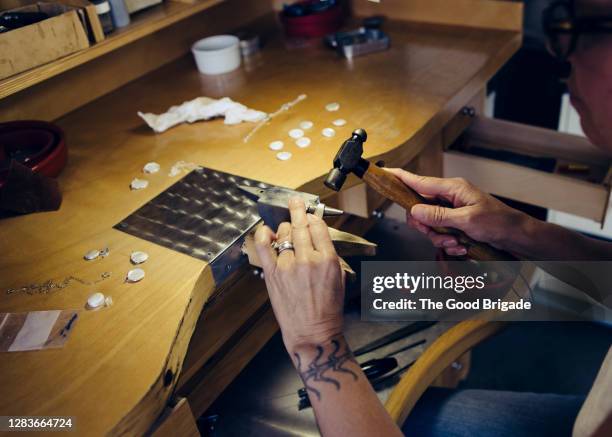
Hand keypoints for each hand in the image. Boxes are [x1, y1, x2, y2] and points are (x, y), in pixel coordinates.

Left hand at [254, 197, 345, 355]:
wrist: (312, 333)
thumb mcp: (340, 278)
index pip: (318, 226)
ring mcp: (288, 266)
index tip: (310, 214)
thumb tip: (319, 235)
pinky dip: (263, 234)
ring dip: (285, 227)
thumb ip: (330, 254)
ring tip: (286, 228)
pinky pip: (264, 246)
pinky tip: (266, 230)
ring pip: (284, 233)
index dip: (313, 217)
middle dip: (298, 211)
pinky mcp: (273, 274)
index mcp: (327, 260)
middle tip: (296, 202)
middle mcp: (308, 260)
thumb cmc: (327, 309)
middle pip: (300, 225)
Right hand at [386, 168, 532, 255]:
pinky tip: (461, 247)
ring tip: (456, 244)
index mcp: (452, 188)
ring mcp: (451, 210)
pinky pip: (440, 232)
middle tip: (439, 236)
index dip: (399, 177)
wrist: (517, 236)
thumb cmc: (499, 222)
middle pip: (419, 209)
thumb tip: (415, 211)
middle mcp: (449, 197)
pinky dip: (448, 243)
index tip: (383, 172)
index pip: (419, 181)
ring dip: (439, 238)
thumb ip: (439, 215)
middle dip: (426, 227)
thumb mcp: (467, 220)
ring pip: (428, 224)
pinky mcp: (455, 222)